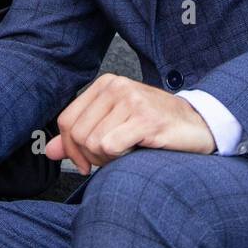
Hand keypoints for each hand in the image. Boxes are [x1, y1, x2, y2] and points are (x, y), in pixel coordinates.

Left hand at [45, 73, 216, 173]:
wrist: (198, 125)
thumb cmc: (155, 126)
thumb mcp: (113, 126)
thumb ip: (79, 137)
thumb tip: (49, 151)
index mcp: (105, 84)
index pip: (66, 121)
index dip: (71, 148)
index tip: (86, 162)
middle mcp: (116, 86)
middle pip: (77, 134)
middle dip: (89, 156)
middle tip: (111, 159)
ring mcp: (131, 100)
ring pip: (92, 142)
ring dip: (106, 159)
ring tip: (127, 153)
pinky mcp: (145, 118)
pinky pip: (110, 146)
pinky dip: (119, 158)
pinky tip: (136, 152)